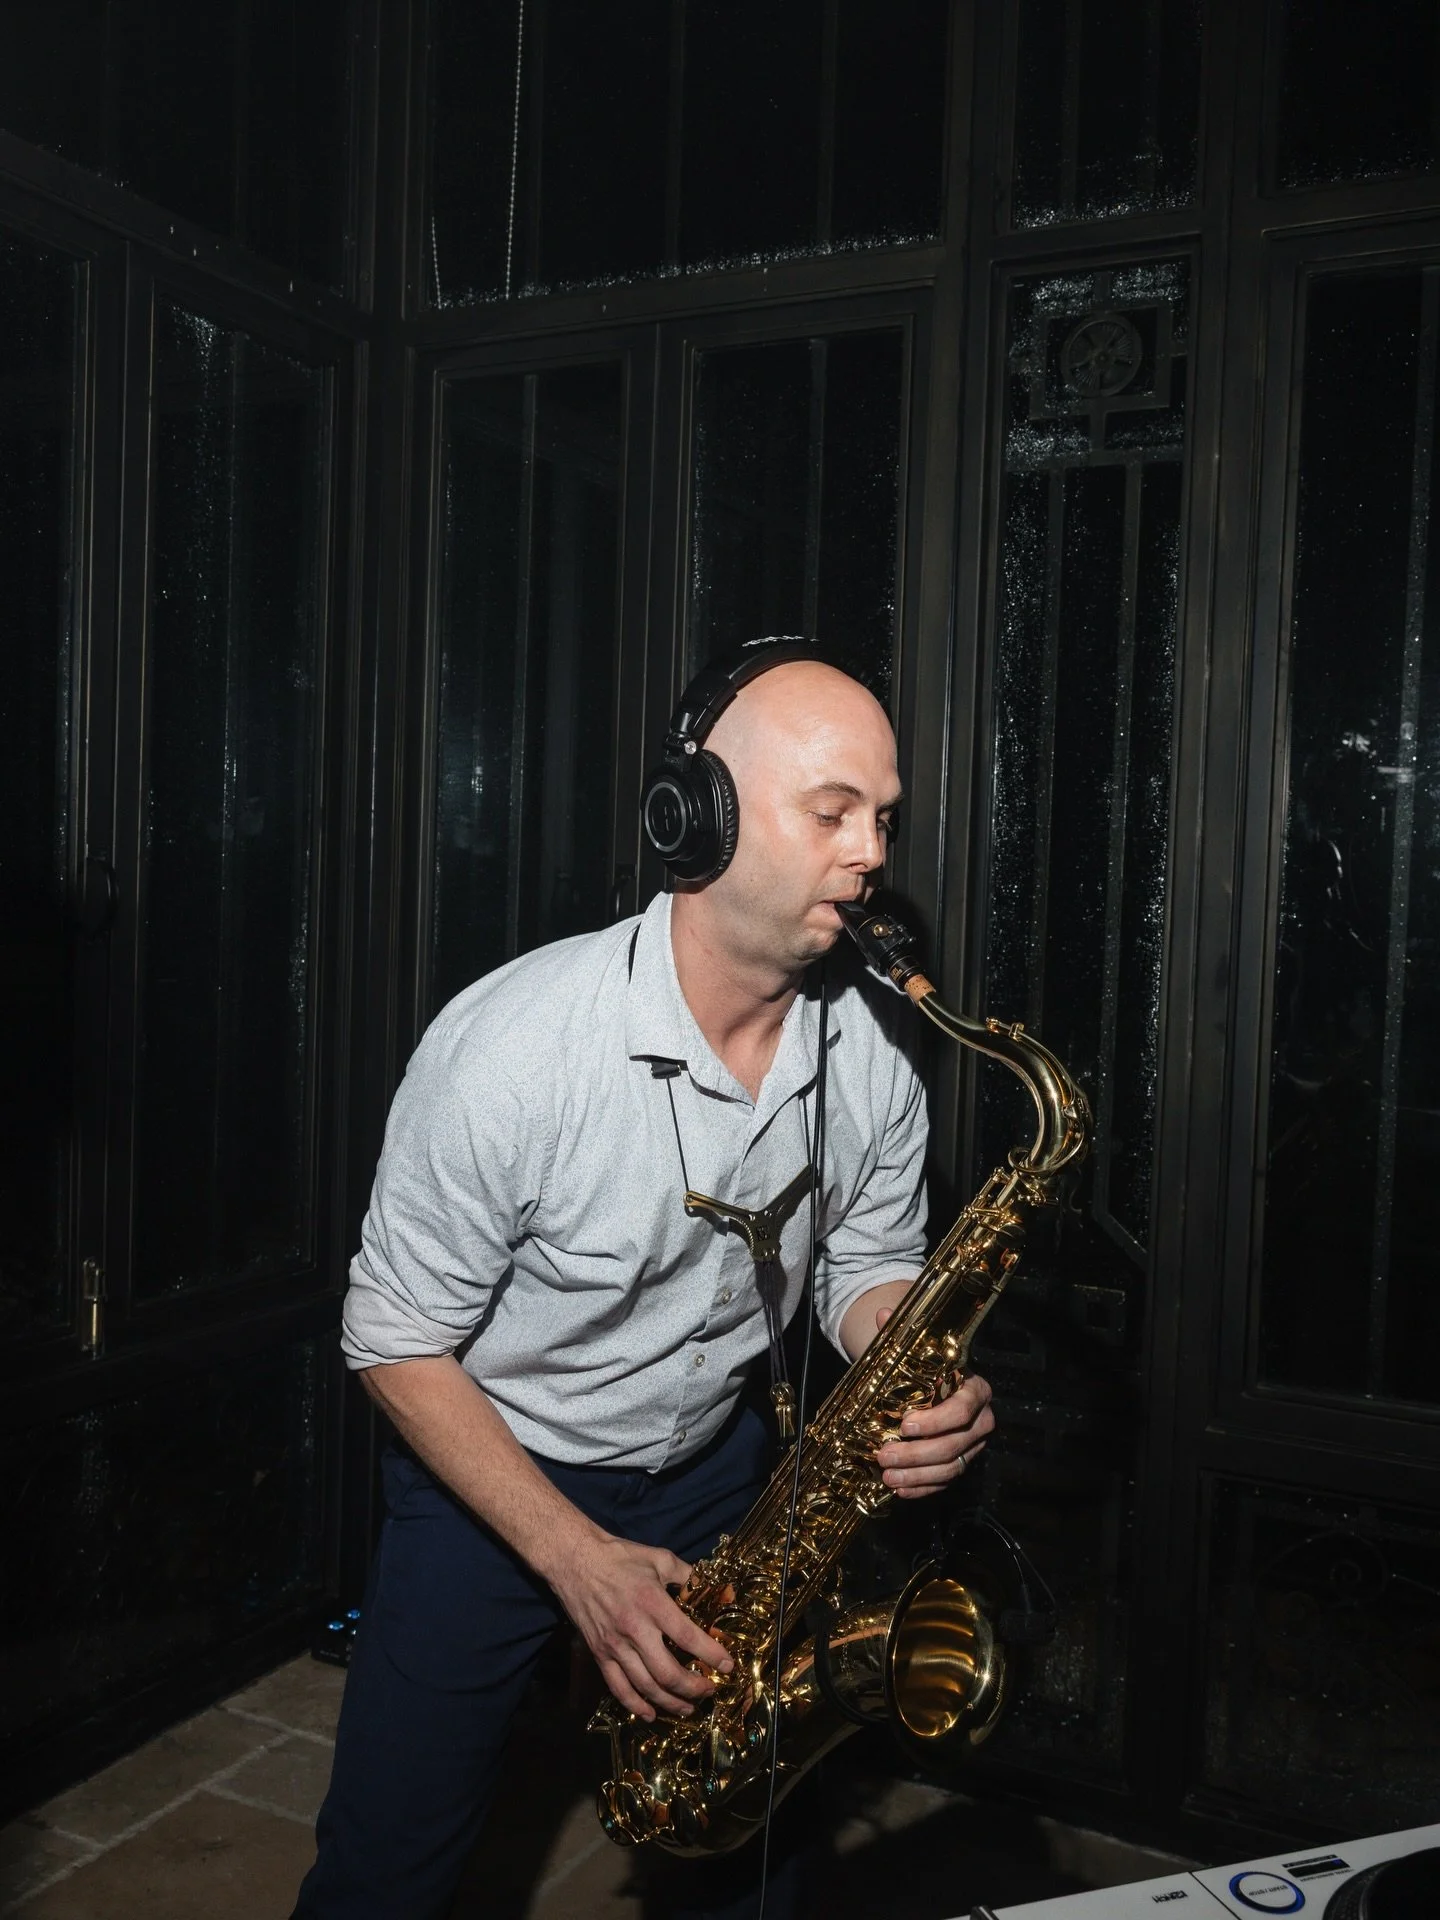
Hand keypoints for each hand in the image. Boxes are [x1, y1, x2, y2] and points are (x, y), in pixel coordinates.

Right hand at [548, 1529, 734, 1721]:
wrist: (574, 1561)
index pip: (688, 1637)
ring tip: (688, 1708)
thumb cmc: (620, 1557)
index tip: (728, 1666)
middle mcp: (635, 1630)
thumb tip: (716, 1588)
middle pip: (668, 1673)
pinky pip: (618, 1688)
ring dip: (671, 1702)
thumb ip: (688, 1576)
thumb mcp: (659, 1558)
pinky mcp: (599, 1654)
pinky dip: (636, 1706)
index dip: (711, 1655)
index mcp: (653, 1603)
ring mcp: (615, 1646)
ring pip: (646, 1686)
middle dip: (693, 1688)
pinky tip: (651, 1714)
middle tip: (709, 1690)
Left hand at [872, 1307, 994, 1499]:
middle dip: (917, 1453)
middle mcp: (980, 1419)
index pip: (963, 1408)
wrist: (935, 1385)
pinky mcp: (962, 1463)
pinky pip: (946, 1481)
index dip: (936, 1420)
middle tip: (884, 1455)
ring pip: (950, 1467)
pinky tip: (900, 1489)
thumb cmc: (928, 1369)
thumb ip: (901, 1335)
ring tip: (887, 1475)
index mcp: (975, 1388)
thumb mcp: (916, 1351)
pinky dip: (922, 1487)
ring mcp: (973, 1446)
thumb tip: (883, 1313)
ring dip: (917, 1474)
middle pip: (954, 1443)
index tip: (904, 1424)